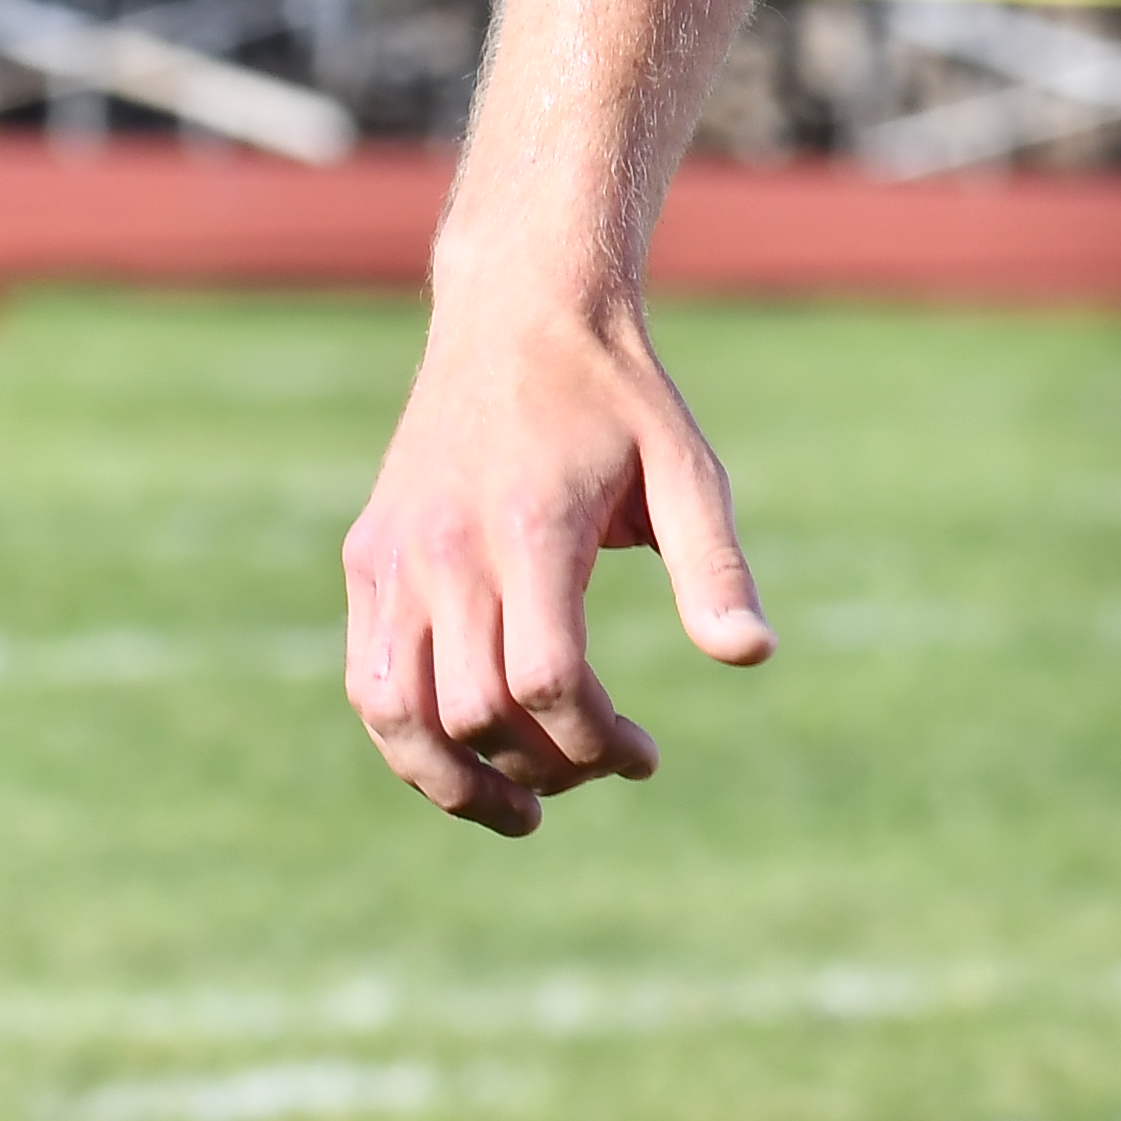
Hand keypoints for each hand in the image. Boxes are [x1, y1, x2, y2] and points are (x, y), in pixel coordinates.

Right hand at [341, 291, 771, 836]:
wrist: (518, 310)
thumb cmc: (617, 396)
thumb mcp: (685, 467)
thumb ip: (714, 566)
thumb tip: (752, 656)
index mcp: (531, 529)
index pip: (547, 679)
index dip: (595, 739)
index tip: (643, 755)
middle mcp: (447, 550)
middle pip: (477, 710)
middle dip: (546, 766)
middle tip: (602, 769)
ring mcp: (394, 558)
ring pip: (396, 714)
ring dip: (454, 783)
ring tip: (521, 810)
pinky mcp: (368, 558)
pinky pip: (368, 678)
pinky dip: (407, 737)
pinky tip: (464, 758)